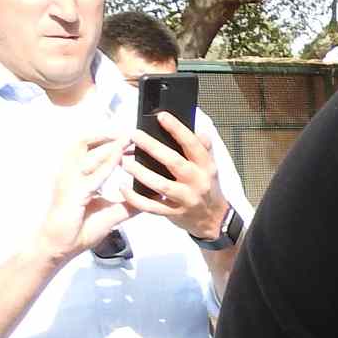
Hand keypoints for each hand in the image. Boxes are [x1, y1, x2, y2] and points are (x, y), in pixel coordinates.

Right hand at [32, 133, 136, 261]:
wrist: (60, 246)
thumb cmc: (80, 230)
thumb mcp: (112, 214)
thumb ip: (130, 204)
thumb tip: (152, 198)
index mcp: (77, 177)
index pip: (90, 151)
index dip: (109, 143)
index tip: (130, 141)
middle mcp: (70, 174)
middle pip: (83, 143)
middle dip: (106, 135)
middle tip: (129, 133)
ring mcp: (69, 181)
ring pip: (85, 151)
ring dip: (107, 143)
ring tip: (127, 137)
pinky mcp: (73, 192)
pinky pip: (93, 173)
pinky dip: (108, 163)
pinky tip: (122, 156)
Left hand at [124, 112, 230, 241]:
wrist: (214, 220)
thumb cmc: (208, 188)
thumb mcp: (211, 167)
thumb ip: (204, 149)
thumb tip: (200, 130)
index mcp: (206, 166)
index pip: (193, 145)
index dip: (177, 130)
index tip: (162, 116)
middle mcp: (197, 181)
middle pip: (174, 163)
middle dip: (153, 148)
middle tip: (134, 135)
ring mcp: (185, 199)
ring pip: (161, 185)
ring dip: (141, 173)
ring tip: (124, 162)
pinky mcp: (173, 213)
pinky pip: (152, 207)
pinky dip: (136, 198)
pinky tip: (123, 187)